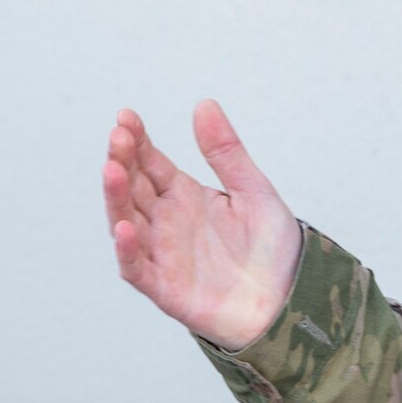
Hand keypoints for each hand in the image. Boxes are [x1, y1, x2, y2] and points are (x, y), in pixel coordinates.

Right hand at [102, 98, 301, 350]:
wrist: (290, 299)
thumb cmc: (270, 248)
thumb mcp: (253, 190)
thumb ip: (226, 152)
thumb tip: (204, 103)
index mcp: (184, 196)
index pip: (150, 163)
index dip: (137, 141)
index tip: (126, 116)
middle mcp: (166, 222)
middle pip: (134, 187)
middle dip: (123, 161)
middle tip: (118, 136)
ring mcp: (162, 254)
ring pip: (126, 221)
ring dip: (116, 197)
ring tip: (111, 169)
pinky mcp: (165, 288)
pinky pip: (137, 267)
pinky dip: (127, 249)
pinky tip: (123, 227)